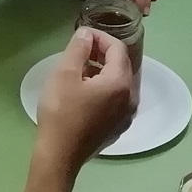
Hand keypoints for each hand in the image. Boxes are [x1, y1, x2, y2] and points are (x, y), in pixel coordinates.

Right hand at [35, 28, 134, 168]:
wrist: (59, 157)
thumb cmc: (61, 113)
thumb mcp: (64, 75)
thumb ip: (78, 49)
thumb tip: (86, 34)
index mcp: (121, 83)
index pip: (118, 49)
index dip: (100, 37)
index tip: (82, 35)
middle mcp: (131, 98)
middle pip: (122, 65)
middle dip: (103, 53)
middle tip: (81, 50)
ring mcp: (126, 116)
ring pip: (119, 83)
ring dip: (102, 71)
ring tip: (79, 69)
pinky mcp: (118, 128)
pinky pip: (116, 99)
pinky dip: (104, 89)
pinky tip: (84, 92)